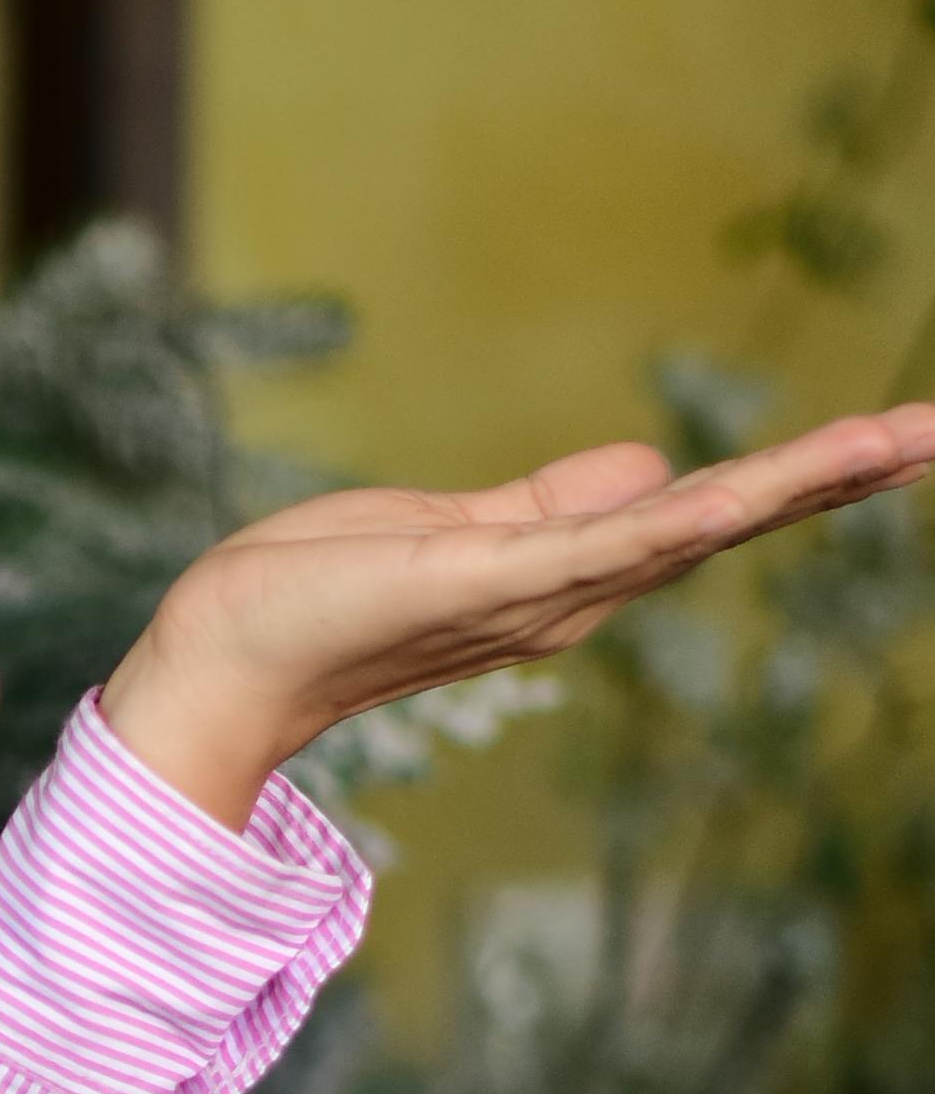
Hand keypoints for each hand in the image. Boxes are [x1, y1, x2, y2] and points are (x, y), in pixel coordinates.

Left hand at [101, 406, 934, 830]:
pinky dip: (674, 518)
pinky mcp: (485, 583)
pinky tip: (739, 494)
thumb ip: (550, 502)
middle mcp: (572, 595)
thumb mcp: (453, 527)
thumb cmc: (319, 595)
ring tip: (894, 441)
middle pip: (726, 520)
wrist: (224, 657)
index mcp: (566, 570)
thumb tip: (648, 465)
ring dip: (793, 487)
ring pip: (690, 529)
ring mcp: (537, 594)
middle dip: (833, 479)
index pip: (704, 510)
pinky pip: (599, 546)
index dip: (799, 476)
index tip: (897, 436)